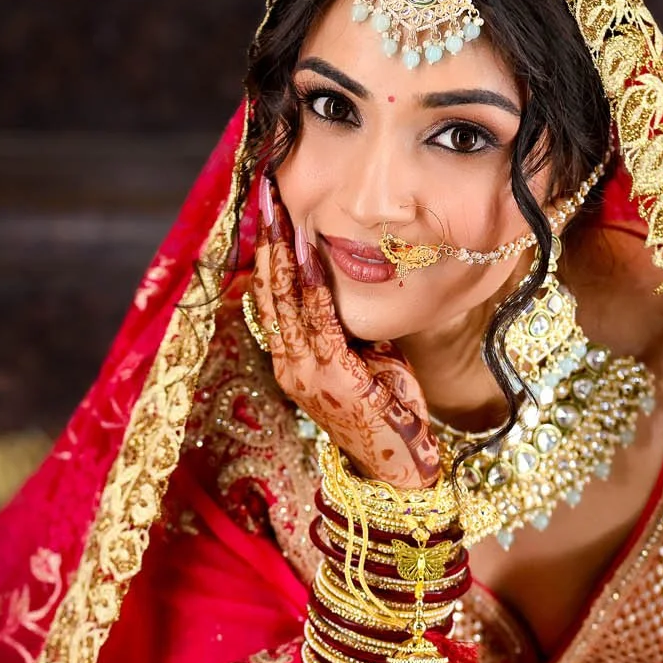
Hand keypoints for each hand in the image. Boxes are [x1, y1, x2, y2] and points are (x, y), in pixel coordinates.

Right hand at [249, 173, 441, 488]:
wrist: (398, 465)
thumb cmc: (385, 414)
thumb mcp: (362, 362)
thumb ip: (344, 329)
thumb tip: (345, 289)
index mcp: (292, 363)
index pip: (270, 299)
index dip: (265, 254)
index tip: (266, 214)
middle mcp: (290, 366)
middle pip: (269, 292)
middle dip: (266, 241)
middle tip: (263, 196)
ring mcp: (308, 373)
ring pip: (287, 301)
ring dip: (283, 252)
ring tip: (278, 212)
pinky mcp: (334, 376)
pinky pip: (319, 320)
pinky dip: (313, 283)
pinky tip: (310, 251)